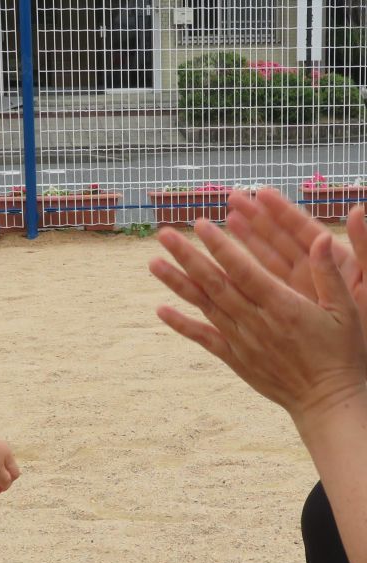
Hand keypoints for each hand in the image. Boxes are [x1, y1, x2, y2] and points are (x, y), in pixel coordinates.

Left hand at [149, 216, 366, 425]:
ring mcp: (242, 341)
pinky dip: (181, 324)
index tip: (201, 225)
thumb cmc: (342, 352)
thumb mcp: (348, 310)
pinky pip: (203, 338)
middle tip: (164, 234)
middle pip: (214, 283)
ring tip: (153, 262)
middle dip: (188, 256)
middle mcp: (256, 322)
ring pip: (204, 306)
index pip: (243, 270)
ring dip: (177, 283)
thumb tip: (322, 238)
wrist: (326, 400)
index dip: (220, 246)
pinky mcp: (235, 358)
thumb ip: (329, 273)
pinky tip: (160, 309)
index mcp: (283, 305)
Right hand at [226, 188, 366, 332]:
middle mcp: (311, 272)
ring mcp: (295, 291)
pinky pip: (258, 290)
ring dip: (243, 243)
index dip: (282, 210)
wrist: (349, 363)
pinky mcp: (283, 310)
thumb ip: (365, 246)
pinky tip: (217, 272)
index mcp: (333, 261)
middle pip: (278, 240)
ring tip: (221, 224)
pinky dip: (239, 278)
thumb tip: (358, 212)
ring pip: (263, 262)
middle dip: (255, 219)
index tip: (261, 193)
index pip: (303, 229)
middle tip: (232, 200)